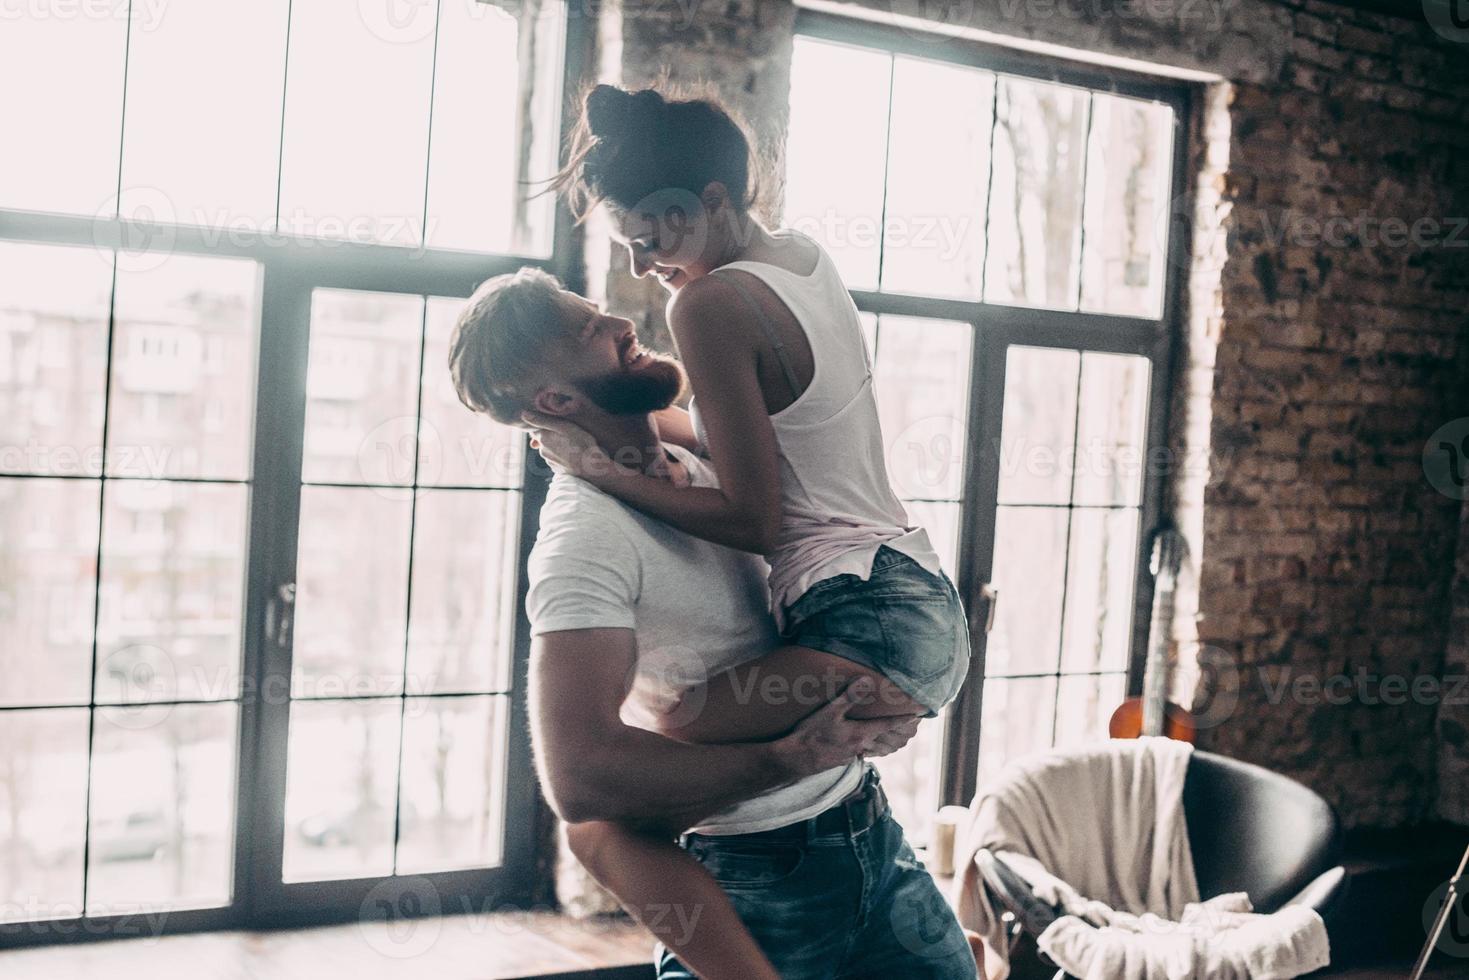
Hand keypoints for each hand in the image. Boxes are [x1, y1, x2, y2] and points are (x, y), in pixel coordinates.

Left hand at [521, 411, 612, 478]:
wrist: (591, 468)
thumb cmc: (581, 445)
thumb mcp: (564, 427)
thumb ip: (543, 420)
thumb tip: (523, 414)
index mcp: (543, 438)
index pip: (535, 428)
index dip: (543, 424)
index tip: (553, 423)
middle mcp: (543, 450)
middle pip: (542, 439)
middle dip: (550, 435)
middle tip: (566, 432)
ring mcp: (550, 461)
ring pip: (550, 449)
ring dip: (557, 446)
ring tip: (572, 444)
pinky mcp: (557, 469)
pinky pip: (557, 459)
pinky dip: (562, 455)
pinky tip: (573, 454)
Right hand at [772, 679, 921, 778]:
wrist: (795, 760)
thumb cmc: (811, 734)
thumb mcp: (829, 712)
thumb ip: (849, 696)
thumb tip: (867, 680)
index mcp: (860, 733)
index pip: (889, 723)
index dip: (905, 717)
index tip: (920, 712)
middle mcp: (860, 746)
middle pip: (887, 739)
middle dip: (900, 731)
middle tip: (913, 725)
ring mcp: (851, 755)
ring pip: (876, 747)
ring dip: (888, 741)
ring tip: (897, 737)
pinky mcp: (842, 760)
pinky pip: (863, 753)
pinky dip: (871, 747)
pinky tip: (867, 746)